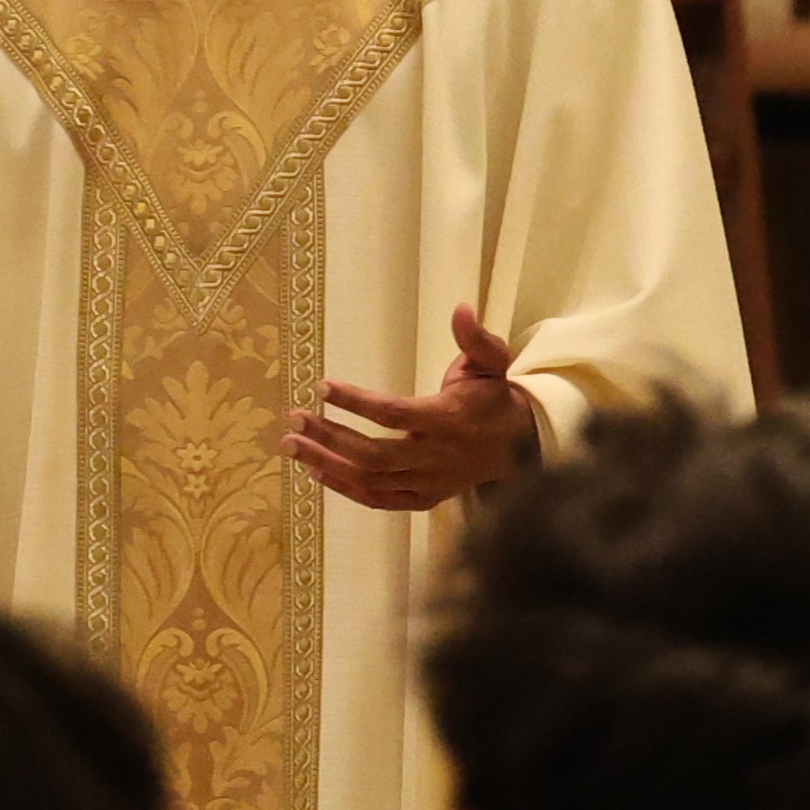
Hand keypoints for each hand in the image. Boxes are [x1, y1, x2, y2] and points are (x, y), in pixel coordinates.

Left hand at [282, 305, 537, 511]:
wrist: (518, 448)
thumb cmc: (494, 398)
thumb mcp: (493, 361)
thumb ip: (475, 338)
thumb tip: (461, 308)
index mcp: (448, 420)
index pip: (393, 414)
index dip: (356, 402)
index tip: (322, 386)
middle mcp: (435, 457)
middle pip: (372, 454)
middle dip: (328, 437)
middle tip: (294, 418)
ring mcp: (427, 483)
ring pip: (369, 479)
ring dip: (326, 462)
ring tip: (291, 444)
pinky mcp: (423, 500)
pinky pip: (377, 500)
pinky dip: (344, 489)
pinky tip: (316, 471)